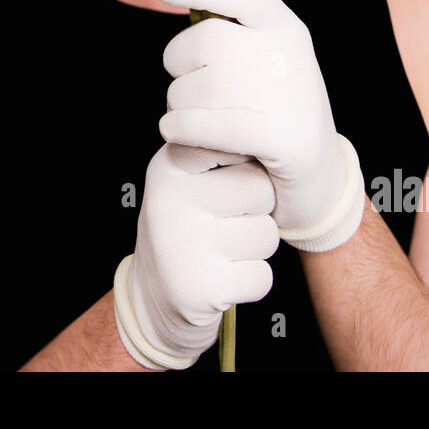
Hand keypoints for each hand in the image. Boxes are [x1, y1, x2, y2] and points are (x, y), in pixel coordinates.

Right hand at [113, 143, 279, 369]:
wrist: (154, 294)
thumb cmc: (189, 225)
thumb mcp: (189, 178)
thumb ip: (222, 149)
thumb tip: (273, 134)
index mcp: (169, 165)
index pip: (233, 140)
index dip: (249, 160)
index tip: (236, 170)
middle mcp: (169, 199)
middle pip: (261, 188)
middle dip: (258, 210)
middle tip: (227, 221)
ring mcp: (182, 245)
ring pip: (267, 235)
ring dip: (256, 248)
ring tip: (223, 249)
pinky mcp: (199, 288)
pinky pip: (263, 277)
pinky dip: (251, 282)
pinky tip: (222, 278)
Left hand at [155, 0, 366, 252]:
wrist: (319, 178)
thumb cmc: (276, 113)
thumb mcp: (266, 61)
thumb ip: (232, 32)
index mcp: (286, 28)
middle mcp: (289, 55)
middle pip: (205, 41)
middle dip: (178, 63)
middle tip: (183, 84)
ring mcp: (288, 95)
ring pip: (196, 87)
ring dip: (177, 104)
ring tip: (187, 116)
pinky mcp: (280, 138)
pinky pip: (202, 124)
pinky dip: (179, 129)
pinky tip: (177, 133)